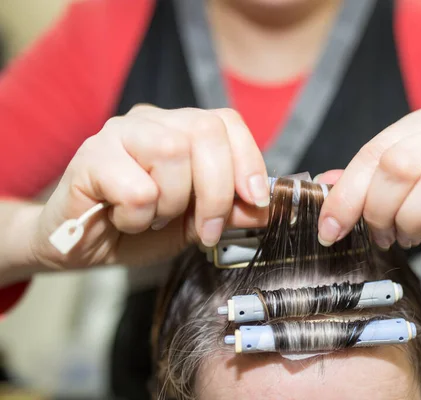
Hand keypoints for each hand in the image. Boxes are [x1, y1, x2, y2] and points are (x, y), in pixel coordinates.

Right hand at [32, 105, 269, 269]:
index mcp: (181, 128)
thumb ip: (230, 210)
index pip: (226, 121)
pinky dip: (140, 217)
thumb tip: (264, 207)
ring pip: (171, 152)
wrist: (85, 247)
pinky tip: (127, 220)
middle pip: (205, 132)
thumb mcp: (195, 222)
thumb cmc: (141, 227)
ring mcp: (118, 133)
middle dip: (216, 191)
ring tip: (155, 218)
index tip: (255, 201)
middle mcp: (152, 120)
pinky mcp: (90, 157)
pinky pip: (137, 188)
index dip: (248, 160)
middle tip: (206, 229)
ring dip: (172, 203)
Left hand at [318, 105, 420, 260]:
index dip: (346, 195)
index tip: (329, 231)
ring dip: (411, 222)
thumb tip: (324, 182)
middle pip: (400, 165)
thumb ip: (366, 180)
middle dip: (380, 210)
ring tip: (409, 236)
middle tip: (381, 234)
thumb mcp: (403, 185)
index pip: (374, 152)